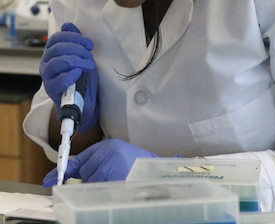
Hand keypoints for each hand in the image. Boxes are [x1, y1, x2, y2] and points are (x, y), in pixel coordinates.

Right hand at [40, 22, 98, 131]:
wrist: (85, 101)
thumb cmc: (82, 77)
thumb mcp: (81, 56)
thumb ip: (75, 41)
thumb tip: (68, 25)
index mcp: (52, 52)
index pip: (57, 38)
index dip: (74, 37)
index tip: (89, 44)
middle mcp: (46, 62)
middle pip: (57, 48)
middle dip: (78, 49)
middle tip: (90, 56)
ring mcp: (47, 77)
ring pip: (57, 62)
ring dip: (76, 61)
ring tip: (89, 65)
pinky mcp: (52, 90)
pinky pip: (58, 81)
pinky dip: (70, 75)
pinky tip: (79, 73)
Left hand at [43, 139, 157, 186]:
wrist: (160, 173)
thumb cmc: (139, 167)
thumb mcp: (118, 158)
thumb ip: (98, 162)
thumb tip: (69, 175)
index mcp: (109, 145)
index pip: (81, 157)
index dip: (64, 170)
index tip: (49, 180)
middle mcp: (107, 152)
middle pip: (85, 171)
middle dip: (90, 181)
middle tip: (108, 182)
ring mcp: (110, 165)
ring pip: (90, 182)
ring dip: (97, 188)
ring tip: (116, 185)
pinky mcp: (113, 178)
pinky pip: (97, 190)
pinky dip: (101, 194)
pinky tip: (115, 189)